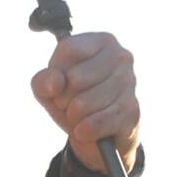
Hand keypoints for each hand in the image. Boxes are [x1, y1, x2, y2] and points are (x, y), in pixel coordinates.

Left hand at [33, 30, 137, 169]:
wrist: (99, 135)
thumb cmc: (72, 100)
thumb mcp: (49, 88)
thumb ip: (43, 81)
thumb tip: (55, 84)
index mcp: (102, 41)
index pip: (69, 49)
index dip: (56, 70)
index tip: (60, 81)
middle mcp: (121, 57)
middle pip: (75, 79)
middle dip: (63, 99)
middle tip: (70, 103)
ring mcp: (129, 84)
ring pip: (83, 104)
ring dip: (73, 117)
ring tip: (80, 116)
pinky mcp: (131, 112)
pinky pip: (95, 124)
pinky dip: (84, 132)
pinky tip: (85, 130)